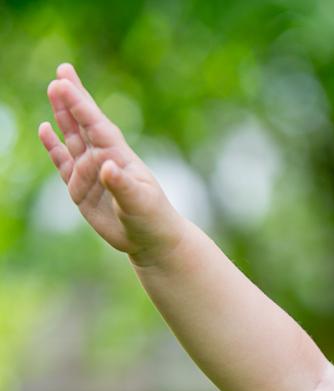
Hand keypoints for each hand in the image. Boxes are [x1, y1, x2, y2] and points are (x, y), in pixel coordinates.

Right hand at [39, 63, 186, 264]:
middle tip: (61, 73)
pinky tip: (45, 129)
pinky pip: (63, 163)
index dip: (80, 105)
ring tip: (54, 91)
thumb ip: (122, 185)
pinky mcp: (81, 189)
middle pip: (85, 124)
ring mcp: (92, 173)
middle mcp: (104, 160)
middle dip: (73, 99)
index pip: (96, 126)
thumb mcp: (139, 203)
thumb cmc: (152, 218)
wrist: (152, 240)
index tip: (64, 83)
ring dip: (63, 117)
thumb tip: (106, 167)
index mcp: (119, 158)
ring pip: (73, 138)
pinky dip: (54, 147)